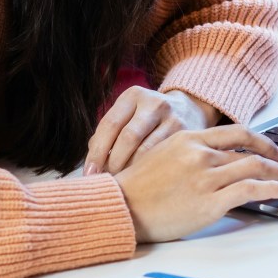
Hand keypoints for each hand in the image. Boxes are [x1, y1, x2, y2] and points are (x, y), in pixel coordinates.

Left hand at [86, 88, 219, 174]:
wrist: (188, 109)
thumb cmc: (147, 119)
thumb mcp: (129, 116)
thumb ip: (109, 135)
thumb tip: (93, 165)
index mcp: (133, 95)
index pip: (110, 124)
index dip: (96, 151)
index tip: (89, 172)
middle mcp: (154, 103)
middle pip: (128, 137)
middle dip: (113, 163)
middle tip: (106, 179)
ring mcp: (173, 118)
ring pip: (146, 150)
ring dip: (130, 169)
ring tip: (122, 181)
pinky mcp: (186, 134)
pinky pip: (162, 158)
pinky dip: (148, 171)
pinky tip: (141, 179)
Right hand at [114, 124, 277, 243]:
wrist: (119, 208)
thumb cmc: (135, 188)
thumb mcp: (161, 157)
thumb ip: (191, 155)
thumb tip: (216, 162)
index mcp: (190, 140)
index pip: (237, 133)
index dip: (262, 141)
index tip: (276, 150)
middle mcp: (201, 154)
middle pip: (251, 150)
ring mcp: (206, 177)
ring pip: (255, 168)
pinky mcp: (210, 201)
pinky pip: (251, 191)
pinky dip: (275, 190)